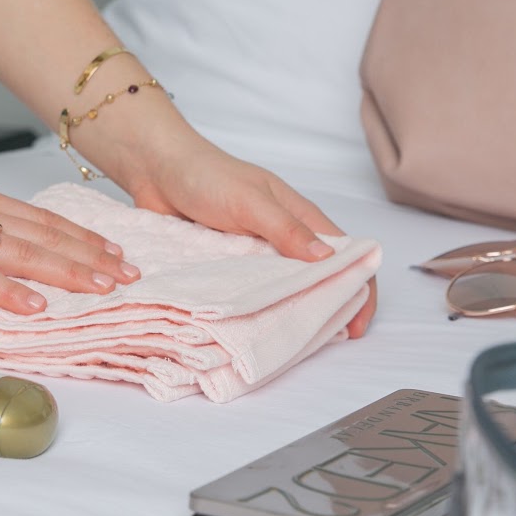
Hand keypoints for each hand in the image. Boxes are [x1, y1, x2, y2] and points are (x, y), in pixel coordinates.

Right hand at [0, 160, 139, 313]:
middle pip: (44, 236)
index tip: (114, 252)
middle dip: (91, 257)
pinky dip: (11, 291)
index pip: (40, 219)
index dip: (81, 237)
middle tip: (129, 275)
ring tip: (104, 288)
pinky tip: (39, 304)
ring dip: (68, 272)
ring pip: (23, 254)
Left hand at [108, 129, 378, 335]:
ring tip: (292, 344)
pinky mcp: (227, 268)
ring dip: (290, 315)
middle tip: (327, 343)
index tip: (357, 323)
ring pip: (283, 293)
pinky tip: (253, 333)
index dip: (360, 287)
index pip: (346, 254)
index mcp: (300, 218)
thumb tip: (326, 259)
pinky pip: (247, 296)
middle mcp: (283, 239)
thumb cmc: (206, 174)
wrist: (156, 171)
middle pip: (318, 280)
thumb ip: (286, 228)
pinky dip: (255, 313)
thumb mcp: (250, 200)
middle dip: (329, 309)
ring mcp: (255, 256)